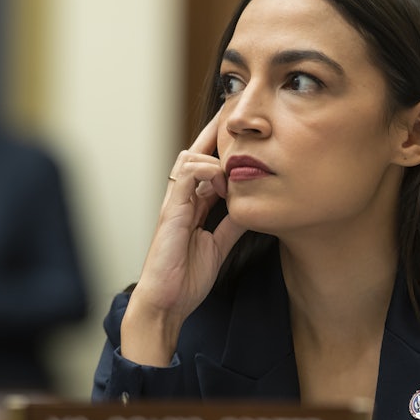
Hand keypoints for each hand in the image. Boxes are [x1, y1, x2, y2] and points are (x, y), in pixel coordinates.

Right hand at [120, 112, 245, 365]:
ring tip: (235, 157)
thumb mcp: (219, 244)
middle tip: (237, 117)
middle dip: (215, 133)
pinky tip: (222, 178)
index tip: (243, 130)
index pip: (207, 165)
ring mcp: (174, 203)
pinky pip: (185, 178)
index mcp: (192, 204)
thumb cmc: (186, 276)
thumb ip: (232, 223)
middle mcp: (181, 199)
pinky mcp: (171, 212)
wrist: (166, 303)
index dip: (222, 146)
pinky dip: (205, 171)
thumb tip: (254, 207)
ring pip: (188, 159)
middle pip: (195, 153)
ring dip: (213, 154)